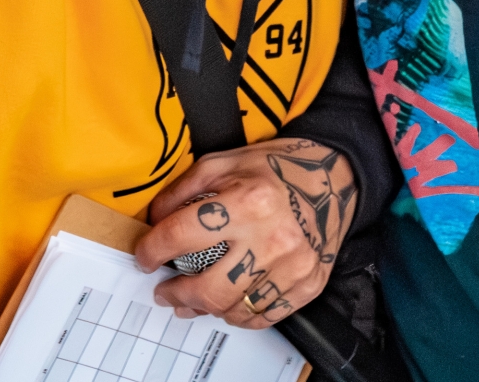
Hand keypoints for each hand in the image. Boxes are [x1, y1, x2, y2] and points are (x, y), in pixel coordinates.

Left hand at [135, 137, 357, 328]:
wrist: (333, 176)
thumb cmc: (277, 168)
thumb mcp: (223, 162)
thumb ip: (183, 190)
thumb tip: (154, 222)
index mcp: (247, 200)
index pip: (181, 235)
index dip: (153, 250)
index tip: (145, 257)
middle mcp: (272, 236)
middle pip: (209, 288)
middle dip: (176, 295)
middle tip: (165, 291)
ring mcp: (293, 265)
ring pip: (235, 310)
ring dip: (205, 310)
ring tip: (193, 301)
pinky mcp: (308, 283)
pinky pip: (266, 316)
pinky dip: (241, 316)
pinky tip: (228, 306)